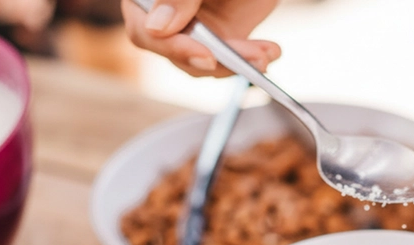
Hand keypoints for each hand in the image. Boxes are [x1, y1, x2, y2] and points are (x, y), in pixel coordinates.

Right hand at [121, 0, 280, 76]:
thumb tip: (156, 29)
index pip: (143, 28)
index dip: (172, 46)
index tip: (207, 55)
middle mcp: (163, 12)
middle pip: (175, 51)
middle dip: (214, 59)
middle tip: (247, 60)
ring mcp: (190, 26)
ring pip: (202, 61)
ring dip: (237, 62)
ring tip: (265, 54)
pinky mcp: (218, 35)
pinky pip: (228, 60)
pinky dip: (250, 58)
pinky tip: (270, 50)